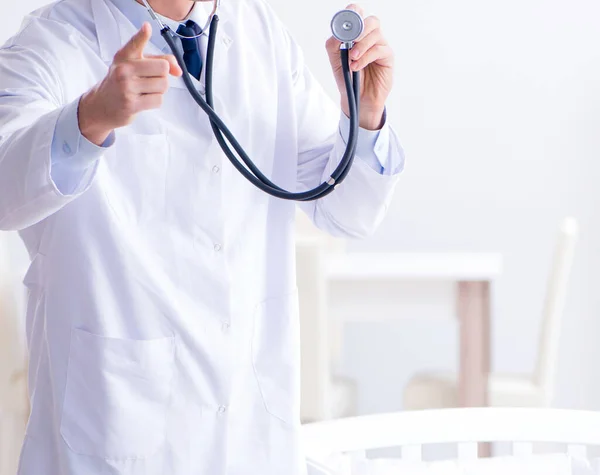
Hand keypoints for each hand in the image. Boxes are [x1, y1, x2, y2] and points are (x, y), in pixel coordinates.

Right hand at [78, 23, 182, 145]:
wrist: (102, 105)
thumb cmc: (123, 83)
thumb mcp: (135, 66)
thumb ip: (159, 62)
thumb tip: (179, 70)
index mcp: (125, 57)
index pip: (136, 43)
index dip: (142, 35)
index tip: (147, 27)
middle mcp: (124, 69)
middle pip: (163, 68)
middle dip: (163, 76)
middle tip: (150, 81)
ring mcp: (127, 87)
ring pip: (163, 85)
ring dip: (159, 90)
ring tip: (145, 91)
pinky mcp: (131, 104)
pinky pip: (158, 100)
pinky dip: (155, 101)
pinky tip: (143, 100)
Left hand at [326, 4, 393, 130]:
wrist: (355, 98)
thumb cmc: (347, 78)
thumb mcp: (335, 61)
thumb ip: (333, 45)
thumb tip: (337, 34)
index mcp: (357, 35)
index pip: (359, 15)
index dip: (354, 13)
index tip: (346, 19)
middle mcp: (370, 38)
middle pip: (372, 21)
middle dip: (360, 28)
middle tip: (351, 39)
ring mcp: (380, 46)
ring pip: (376, 34)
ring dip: (361, 45)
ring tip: (352, 59)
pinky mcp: (387, 58)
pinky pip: (379, 50)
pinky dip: (366, 57)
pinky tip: (356, 66)